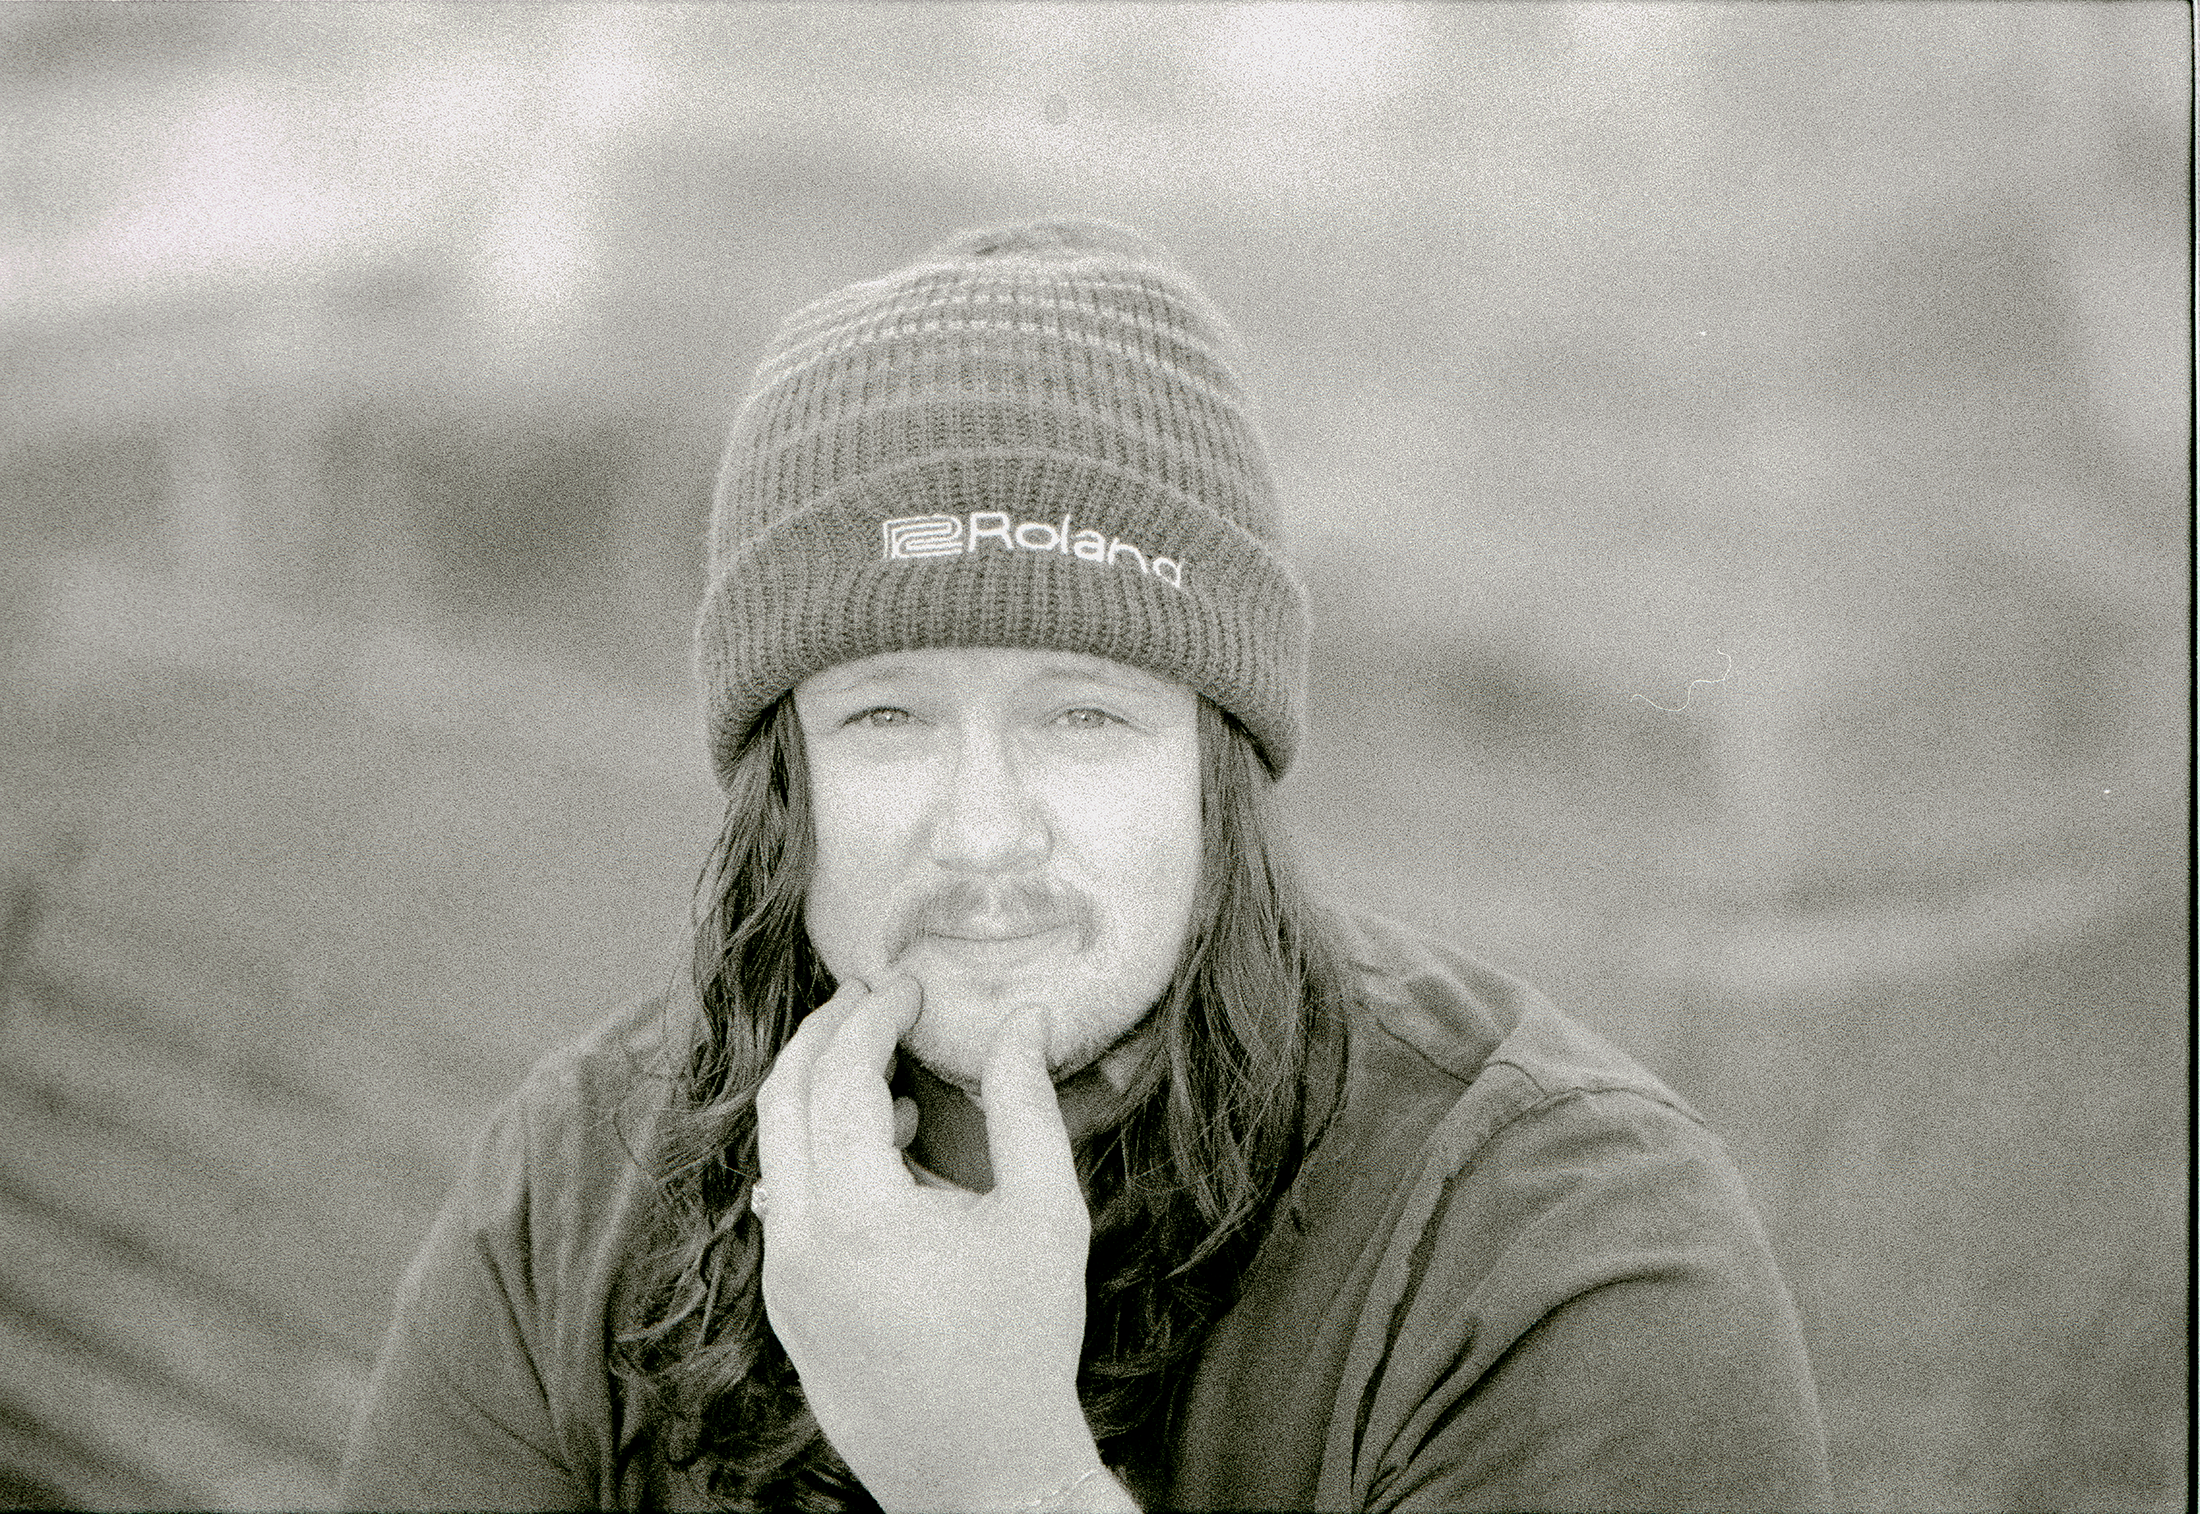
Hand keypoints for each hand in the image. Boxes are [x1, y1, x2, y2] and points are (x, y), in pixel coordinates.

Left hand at [754, 976, 1130, 1511]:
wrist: (981, 1474)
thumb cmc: (1023, 1345)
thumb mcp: (1043, 1214)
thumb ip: (1025, 1106)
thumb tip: (1022, 1019)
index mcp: (858, 1216)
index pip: (839, 1075)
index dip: (873, 1016)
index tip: (911, 986)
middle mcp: (797, 1243)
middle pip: (781, 1099)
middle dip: (823, 1034)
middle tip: (872, 999)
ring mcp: (780, 1279)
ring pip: (773, 1150)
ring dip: (817, 1095)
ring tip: (891, 1077)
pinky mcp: (784, 1307)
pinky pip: (783, 1202)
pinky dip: (818, 1154)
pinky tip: (883, 1154)